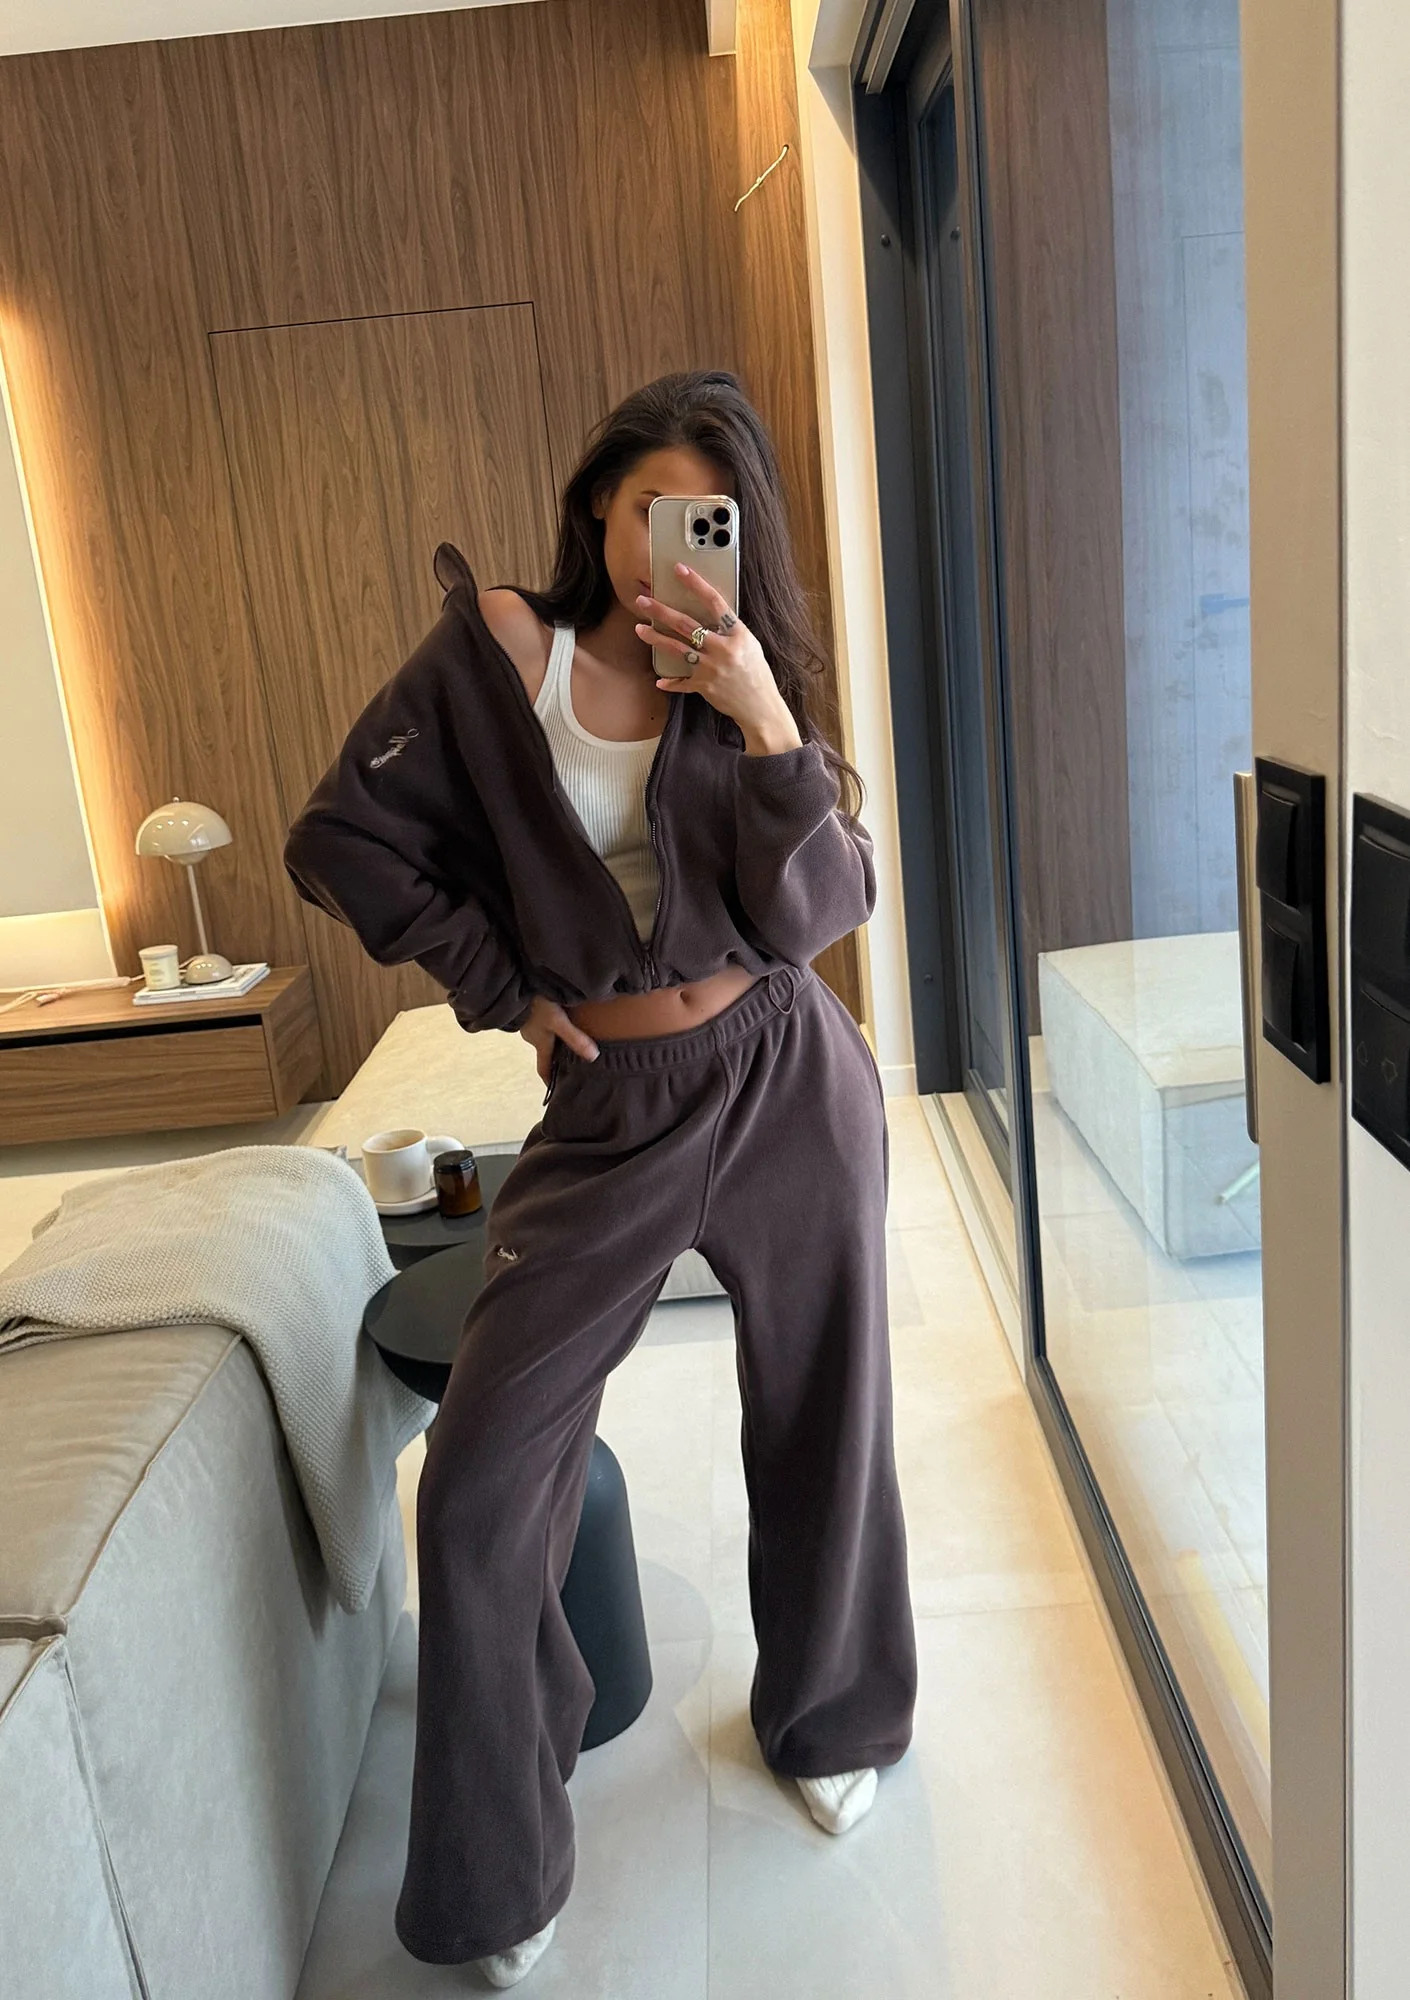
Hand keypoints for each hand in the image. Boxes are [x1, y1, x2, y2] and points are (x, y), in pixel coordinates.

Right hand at [520, 995, 597, 1085]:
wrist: (514, 983)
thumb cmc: (535, 1004)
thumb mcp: (558, 1021)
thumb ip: (574, 1038)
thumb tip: (594, 1057)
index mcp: (540, 1043)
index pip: (544, 1068)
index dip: (550, 1079)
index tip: (556, 1089)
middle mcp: (532, 1036)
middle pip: (547, 1050)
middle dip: (557, 1055)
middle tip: (572, 1057)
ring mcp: (528, 1022)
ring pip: (544, 1034)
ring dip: (554, 1036)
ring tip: (569, 1034)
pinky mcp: (526, 1010)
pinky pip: (540, 1021)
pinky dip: (549, 1022)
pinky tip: (557, 1014)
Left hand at [634, 566, 802, 754]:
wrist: (760, 706)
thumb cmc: (757, 673)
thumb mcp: (750, 645)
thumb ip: (730, 632)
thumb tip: (710, 618)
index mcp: (737, 634)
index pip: (714, 602)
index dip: (696, 584)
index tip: (680, 570)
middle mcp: (722, 648)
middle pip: (686, 624)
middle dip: (661, 611)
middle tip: (643, 600)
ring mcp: (711, 668)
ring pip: (676, 648)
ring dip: (655, 638)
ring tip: (640, 629)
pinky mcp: (703, 686)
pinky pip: (681, 682)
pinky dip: (670, 682)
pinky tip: (660, 681)